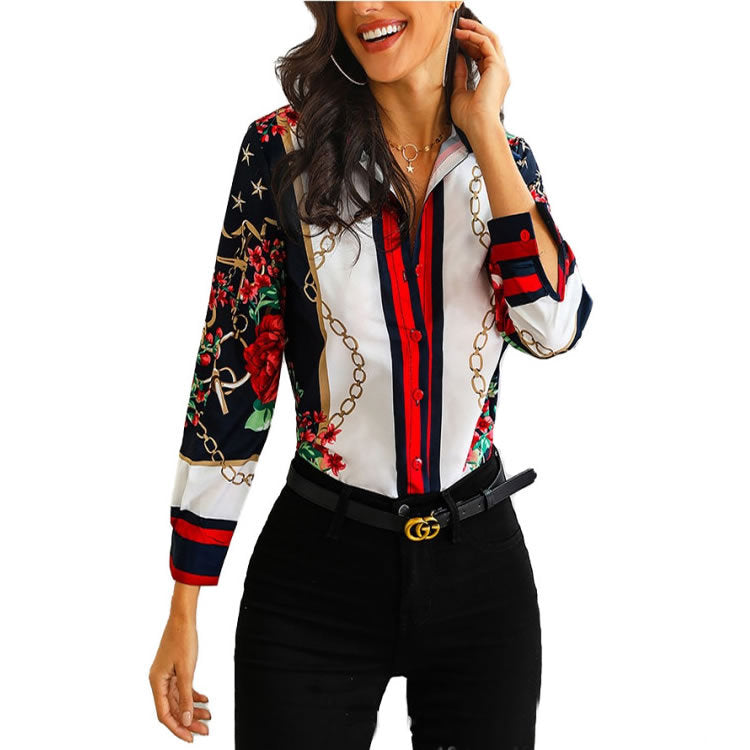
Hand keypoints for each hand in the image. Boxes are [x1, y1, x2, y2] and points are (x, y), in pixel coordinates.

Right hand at [149, 614, 210, 742]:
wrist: (183, 618)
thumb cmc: (182, 639)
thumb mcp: (187, 670)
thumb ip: (186, 696)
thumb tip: (186, 720)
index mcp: (157, 682)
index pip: (165, 714)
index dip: (177, 728)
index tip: (190, 738)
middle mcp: (159, 681)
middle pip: (173, 709)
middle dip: (188, 721)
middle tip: (204, 731)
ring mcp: (166, 676)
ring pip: (179, 700)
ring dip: (193, 709)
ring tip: (207, 716)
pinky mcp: (174, 670)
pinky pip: (182, 689)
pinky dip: (193, 696)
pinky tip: (204, 701)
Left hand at [450, 16, 509, 140]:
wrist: (478, 126)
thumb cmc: (469, 117)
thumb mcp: (459, 92)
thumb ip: (460, 74)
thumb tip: (458, 57)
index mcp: (493, 80)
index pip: (484, 56)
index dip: (471, 45)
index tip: (458, 40)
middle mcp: (500, 72)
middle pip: (490, 44)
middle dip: (475, 33)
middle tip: (459, 26)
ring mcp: (500, 68)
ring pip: (490, 39)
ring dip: (475, 30)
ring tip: (460, 25)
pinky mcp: (496, 66)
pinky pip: (485, 43)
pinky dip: (473, 36)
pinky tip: (460, 35)